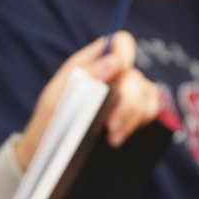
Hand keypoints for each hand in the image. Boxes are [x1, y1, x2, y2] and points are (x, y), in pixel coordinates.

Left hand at [13, 32, 161, 169]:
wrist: (48, 155)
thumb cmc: (49, 122)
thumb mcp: (55, 99)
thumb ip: (84, 76)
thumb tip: (113, 61)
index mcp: (92, 63)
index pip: (120, 44)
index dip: (125, 54)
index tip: (117, 76)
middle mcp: (113, 76)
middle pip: (135, 77)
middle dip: (127, 102)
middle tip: (111, 126)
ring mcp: (126, 95)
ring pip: (147, 95)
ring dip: (133, 116)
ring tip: (112, 136)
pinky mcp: (133, 116)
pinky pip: (150, 111)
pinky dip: (139, 123)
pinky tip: (118, 137)